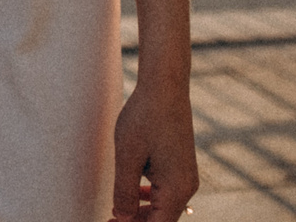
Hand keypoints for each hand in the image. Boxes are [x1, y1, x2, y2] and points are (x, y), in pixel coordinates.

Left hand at [109, 74, 197, 220]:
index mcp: (176, 189)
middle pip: (161, 220)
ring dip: (141, 213)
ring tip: (116, 211)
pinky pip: (166, 193)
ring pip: (163, 207)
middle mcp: (187, 187)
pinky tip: (132, 194)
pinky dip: (148, 198)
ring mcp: (186, 177)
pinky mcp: (181, 166)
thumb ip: (124, 192)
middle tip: (109, 219)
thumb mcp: (127, 157)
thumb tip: (121, 218)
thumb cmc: (145, 117)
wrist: (165, 86)